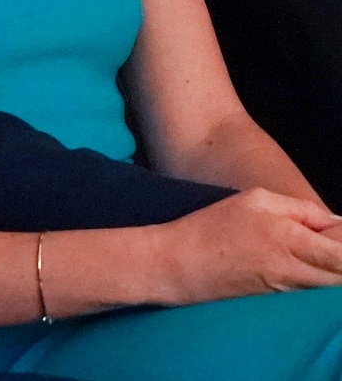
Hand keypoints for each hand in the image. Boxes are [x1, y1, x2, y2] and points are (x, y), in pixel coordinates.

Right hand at [153, 187, 341, 304]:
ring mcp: (289, 293)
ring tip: (310, 253)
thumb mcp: (255, 200)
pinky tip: (298, 268)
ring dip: (331, 273)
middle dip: (341, 260)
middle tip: (325, 243)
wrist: (180, 265)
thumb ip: (299, 209)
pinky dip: (317, 284)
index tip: (338, 236)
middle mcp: (294, 271)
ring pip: (331, 290)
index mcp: (289, 239)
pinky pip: (313, 296)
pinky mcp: (281, 306)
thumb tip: (333, 223)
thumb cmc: (213, 226)